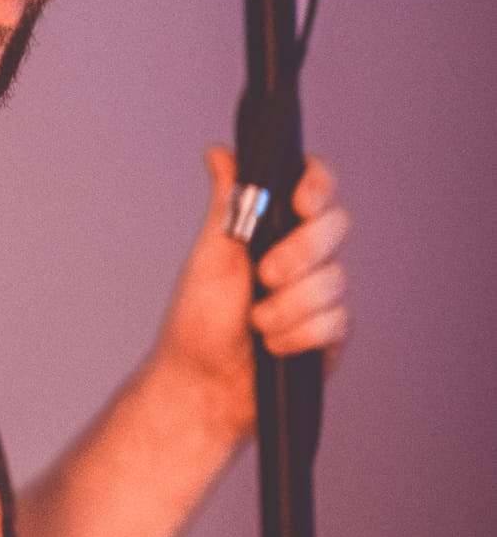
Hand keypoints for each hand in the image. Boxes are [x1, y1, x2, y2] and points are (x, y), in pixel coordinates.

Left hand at [154, 145, 349, 449]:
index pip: (314, 185)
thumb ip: (225, 202)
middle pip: (335, 227)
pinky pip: (337, 322)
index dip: (317, 185)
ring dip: (290, 306)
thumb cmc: (199, 319)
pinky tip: (273, 346)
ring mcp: (320, 294)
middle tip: (264, 276)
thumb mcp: (210, 254)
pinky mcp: (331, 333)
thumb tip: (220, 152)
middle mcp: (303, 254)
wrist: (202, 384)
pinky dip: (299, 334)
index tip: (300, 203)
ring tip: (257, 323)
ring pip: (335, 280)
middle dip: (300, 253)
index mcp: (274, 226)